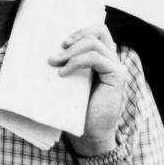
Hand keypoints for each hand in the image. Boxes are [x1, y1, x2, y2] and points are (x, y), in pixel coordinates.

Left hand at [48, 25, 125, 155]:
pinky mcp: (117, 75)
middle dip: (75, 36)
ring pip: (94, 43)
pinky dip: (76, 62)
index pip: (97, 30)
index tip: (59, 42)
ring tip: (54, 64)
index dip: (79, 30)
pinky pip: (96, 58)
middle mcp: (111, 59)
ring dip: (71, 51)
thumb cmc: (77, 110)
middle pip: (99, 29)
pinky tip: (62, 73)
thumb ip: (66, 64)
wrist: (90, 135)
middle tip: (56, 53)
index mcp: (101, 58)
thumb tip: (46, 51)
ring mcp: (116, 66)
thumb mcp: (69, 82)